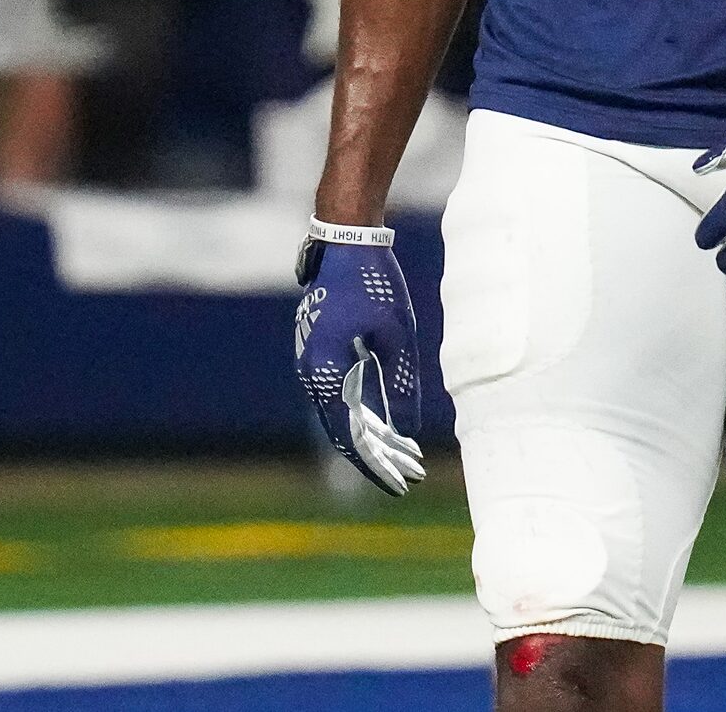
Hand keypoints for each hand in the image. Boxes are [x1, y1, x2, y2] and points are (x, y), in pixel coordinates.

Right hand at [293, 224, 426, 493]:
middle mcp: (312, 373)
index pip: (352, 435)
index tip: (403, 483)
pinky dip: (364, 413)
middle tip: (413, 474)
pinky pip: (340, 394)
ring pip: (343, 414)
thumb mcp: (396, 333)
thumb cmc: (374, 282)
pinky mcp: (320, 353)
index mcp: (325, 372)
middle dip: (380, 456)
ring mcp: (313, 364)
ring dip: (374, 436)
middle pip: (346, 431)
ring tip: (409, 456)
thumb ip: (400, 382)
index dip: (378, 463)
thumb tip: (407, 428)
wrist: (345, 241)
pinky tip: (389, 426)